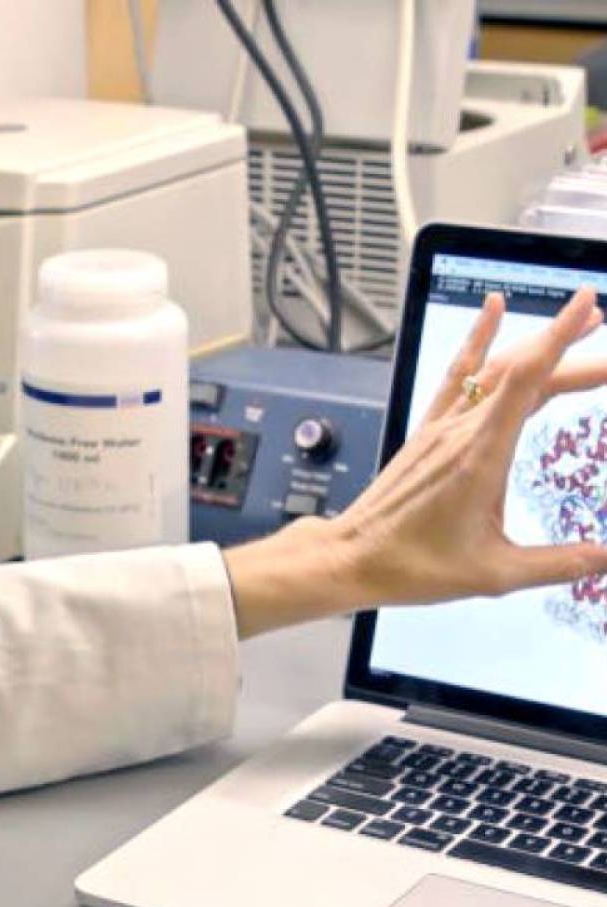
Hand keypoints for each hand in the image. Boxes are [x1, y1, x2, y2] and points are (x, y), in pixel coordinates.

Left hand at [225, 286, 606, 637]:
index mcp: (481, 456)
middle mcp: (460, 432)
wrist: (351, 558)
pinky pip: (456, 377)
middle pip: (523, 375)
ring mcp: (440, 429)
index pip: (527, 380)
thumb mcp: (494, 573)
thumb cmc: (414, 566)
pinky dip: (478, 341)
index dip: (561, 339)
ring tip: (580, 320)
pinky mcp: (426, 433)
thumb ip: (558, 564)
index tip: (589, 304)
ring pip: (493, 371)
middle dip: (573, 357)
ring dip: (537, 343)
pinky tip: (493, 310)